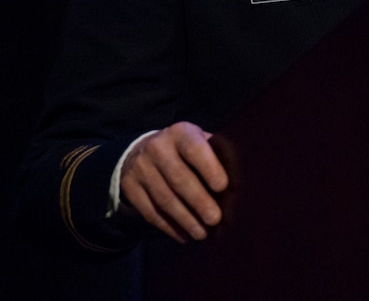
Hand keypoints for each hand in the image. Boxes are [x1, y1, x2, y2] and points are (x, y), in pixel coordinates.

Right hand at [119, 121, 228, 242]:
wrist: (140, 151)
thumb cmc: (185, 150)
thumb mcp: (199, 142)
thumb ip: (217, 156)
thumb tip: (239, 185)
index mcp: (181, 133)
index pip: (195, 149)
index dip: (209, 167)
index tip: (223, 187)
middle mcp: (157, 147)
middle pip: (179, 178)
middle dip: (199, 202)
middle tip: (215, 219)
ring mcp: (141, 168)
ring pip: (164, 199)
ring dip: (185, 219)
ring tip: (202, 233)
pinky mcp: (129, 188)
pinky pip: (150, 212)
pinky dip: (169, 227)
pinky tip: (184, 235)